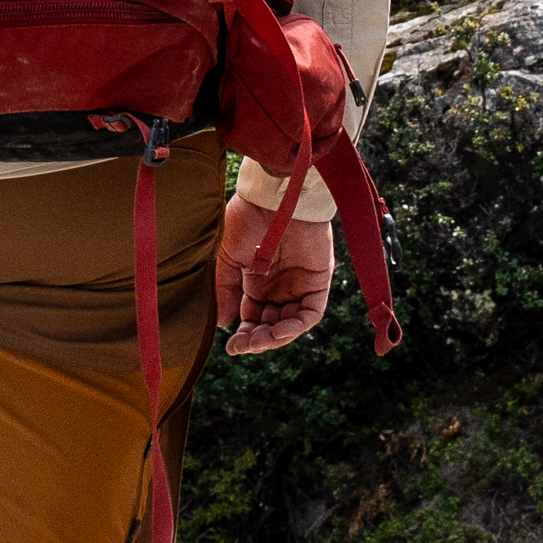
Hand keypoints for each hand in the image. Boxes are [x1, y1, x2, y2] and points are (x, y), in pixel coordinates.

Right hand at [215, 197, 332, 354]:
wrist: (272, 195)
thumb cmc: (248, 219)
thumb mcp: (229, 259)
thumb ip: (227, 291)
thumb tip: (224, 324)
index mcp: (258, 283)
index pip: (254, 319)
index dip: (244, 336)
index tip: (231, 347)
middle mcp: (280, 287)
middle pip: (272, 325)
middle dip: (258, 340)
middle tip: (243, 346)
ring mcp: (299, 285)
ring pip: (291, 323)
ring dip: (276, 337)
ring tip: (259, 342)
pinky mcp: (318, 281)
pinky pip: (311, 313)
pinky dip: (296, 326)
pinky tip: (278, 332)